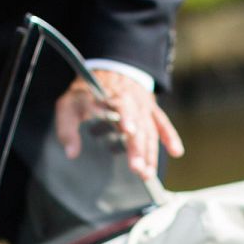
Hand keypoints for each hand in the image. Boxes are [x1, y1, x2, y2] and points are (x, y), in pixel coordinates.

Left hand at [54, 69, 183, 181]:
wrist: (109, 70)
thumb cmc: (86, 93)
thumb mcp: (68, 105)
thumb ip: (67, 129)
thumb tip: (72, 154)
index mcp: (109, 97)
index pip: (120, 106)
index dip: (125, 118)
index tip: (128, 131)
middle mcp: (129, 101)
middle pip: (138, 124)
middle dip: (138, 148)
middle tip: (137, 169)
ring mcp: (142, 106)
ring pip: (150, 129)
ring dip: (151, 152)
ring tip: (148, 174)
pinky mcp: (151, 110)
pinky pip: (163, 123)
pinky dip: (170, 136)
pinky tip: (176, 151)